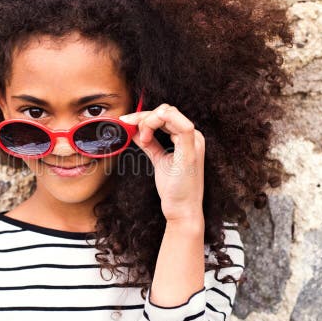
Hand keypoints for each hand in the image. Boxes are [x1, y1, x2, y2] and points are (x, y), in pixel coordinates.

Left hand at [119, 104, 204, 223]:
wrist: (182, 210)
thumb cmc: (173, 188)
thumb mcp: (158, 159)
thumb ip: (149, 143)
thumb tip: (134, 129)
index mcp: (188, 138)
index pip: (166, 114)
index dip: (144, 116)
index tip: (127, 124)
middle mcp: (194, 136)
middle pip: (166, 111)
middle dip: (143, 117)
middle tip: (129, 129)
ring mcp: (194, 142)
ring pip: (168, 113)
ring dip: (147, 121)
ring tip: (142, 139)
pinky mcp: (191, 150)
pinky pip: (181, 125)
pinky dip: (157, 124)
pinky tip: (146, 137)